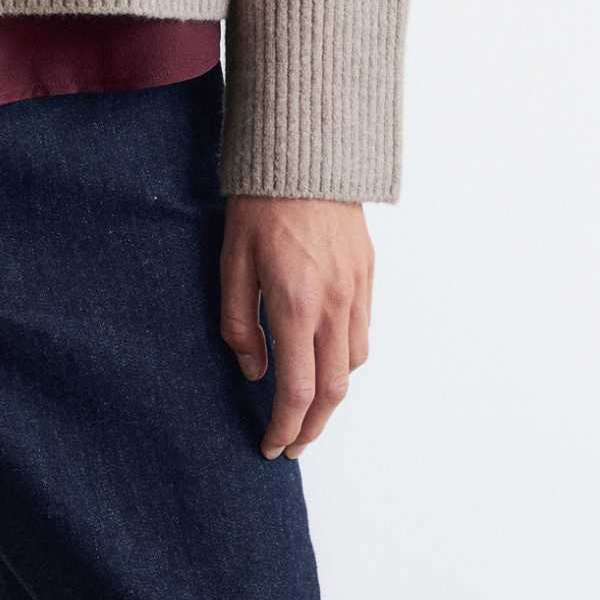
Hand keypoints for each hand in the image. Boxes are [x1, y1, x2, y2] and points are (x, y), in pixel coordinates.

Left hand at [219, 195, 372, 459]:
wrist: (305, 153)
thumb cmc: (259, 204)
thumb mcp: (231, 261)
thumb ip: (239, 322)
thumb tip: (254, 370)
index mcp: (295, 305)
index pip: (296, 391)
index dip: (284, 428)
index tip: (271, 446)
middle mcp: (333, 306)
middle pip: (333, 392)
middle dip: (312, 427)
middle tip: (292, 444)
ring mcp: (356, 291)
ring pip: (354, 366)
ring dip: (332, 395)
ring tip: (307, 405)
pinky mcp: (367, 276)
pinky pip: (364, 334)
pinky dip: (347, 359)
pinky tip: (326, 357)